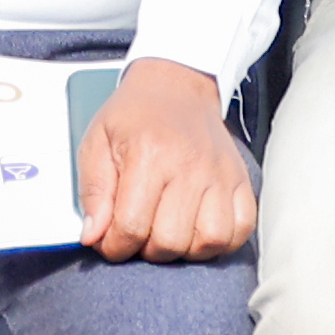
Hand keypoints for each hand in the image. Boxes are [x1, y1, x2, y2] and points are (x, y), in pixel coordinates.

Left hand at [73, 61, 254, 260]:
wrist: (176, 84)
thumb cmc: (134, 115)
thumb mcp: (97, 142)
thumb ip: (93, 192)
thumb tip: (93, 237)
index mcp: (148, 154)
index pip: (131, 227)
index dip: (114, 246)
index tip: (110, 242)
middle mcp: (189, 165)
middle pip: (170, 242)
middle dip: (147, 250)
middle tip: (139, 233)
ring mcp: (220, 174)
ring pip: (209, 242)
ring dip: (184, 250)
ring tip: (168, 232)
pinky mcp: (241, 180)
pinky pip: (241, 230)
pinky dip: (221, 242)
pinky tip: (198, 230)